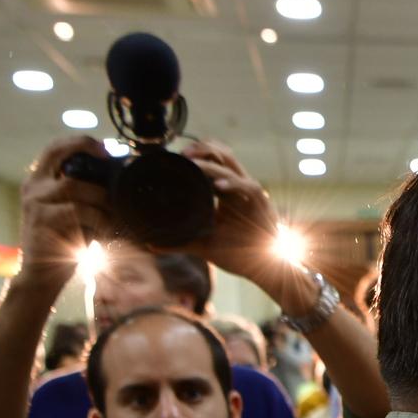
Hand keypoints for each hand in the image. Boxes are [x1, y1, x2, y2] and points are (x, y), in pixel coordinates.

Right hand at [17, 137, 113, 291]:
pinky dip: (97, 219)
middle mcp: (33, 187)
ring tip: (112, 216)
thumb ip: (84, 194)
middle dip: (87, 153)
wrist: (42, 275)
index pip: (54, 148)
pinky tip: (103, 231)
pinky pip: (77, 211)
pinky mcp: (41, 221)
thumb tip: (117, 181)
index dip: (79, 142)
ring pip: (73, 187)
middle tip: (109, 160)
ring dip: (100, 199)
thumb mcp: (73, 213)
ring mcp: (34, 203)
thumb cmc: (64, 243)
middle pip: (60, 157)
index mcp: (39, 181)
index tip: (104, 147)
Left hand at [181, 140, 310, 308]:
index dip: (195, 153)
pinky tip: (216, 186)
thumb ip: (180, 242)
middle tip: (182, 154)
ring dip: (211, 162)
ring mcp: (250, 194)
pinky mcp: (261, 204)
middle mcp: (238, 187)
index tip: (175, 156)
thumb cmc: (240, 254)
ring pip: (231, 165)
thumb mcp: (204, 245)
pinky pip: (247, 187)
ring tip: (192, 162)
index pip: (213, 160)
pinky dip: (231, 184)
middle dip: (201, 149)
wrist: (266, 268)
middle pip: (222, 153)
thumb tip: (151, 245)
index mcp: (227, 190)